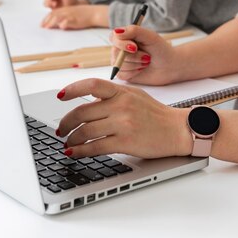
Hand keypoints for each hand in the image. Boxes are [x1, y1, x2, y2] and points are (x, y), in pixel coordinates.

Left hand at [41, 4, 108, 28]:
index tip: (42, 24)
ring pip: (58, 17)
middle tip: (43, 27)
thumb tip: (58, 25)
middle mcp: (67, 11)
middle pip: (53, 15)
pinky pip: (68, 21)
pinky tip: (61, 26)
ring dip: (52, 22)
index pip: (53, 12)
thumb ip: (65, 18)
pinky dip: (64, 23)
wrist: (94, 13)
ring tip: (47, 28)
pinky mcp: (76, 19)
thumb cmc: (84, 15)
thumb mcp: (73, 14)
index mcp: (66, 9)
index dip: (46, 18)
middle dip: (46, 21)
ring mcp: (71, 15)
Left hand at [57, 78, 191, 158]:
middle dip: (66, 122)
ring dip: (71, 139)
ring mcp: (123, 123)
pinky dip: (80, 151)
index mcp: (122, 91)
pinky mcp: (125, 142)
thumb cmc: (156, 114)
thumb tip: (88, 103)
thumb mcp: (135, 96)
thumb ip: (113, 96)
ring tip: (68, 142)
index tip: (60, 96)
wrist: (177, 129)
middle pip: (82, 112)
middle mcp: (121, 105)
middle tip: (61, 129)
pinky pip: (95, 146)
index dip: (72, 89)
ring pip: (85, 130)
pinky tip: (75, 152)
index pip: (91, 85)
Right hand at [110, 25, 179, 84]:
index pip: (113, 37)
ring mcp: (121, 61)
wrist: (169, 65)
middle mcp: (121, 48)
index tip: (135, 47)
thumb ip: (134, 31)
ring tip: (146, 62)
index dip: (122, 43)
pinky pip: (122, 74)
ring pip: (120, 64)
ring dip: (136, 64)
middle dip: (134, 57)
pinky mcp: (124, 73)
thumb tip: (117, 32)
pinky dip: (134, 72)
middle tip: (147, 56)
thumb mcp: (150, 36)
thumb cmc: (160, 49)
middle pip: (116, 52)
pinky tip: (141, 69)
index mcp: (126, 36)